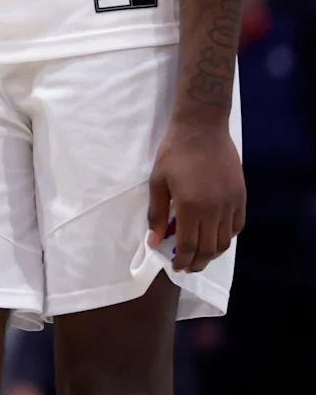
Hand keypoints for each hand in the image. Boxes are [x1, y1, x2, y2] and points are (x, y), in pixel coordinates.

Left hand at [148, 118, 244, 273]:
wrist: (202, 127)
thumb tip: (154, 241)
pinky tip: (216, 236)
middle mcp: (214, 210)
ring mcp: (230, 203)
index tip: (176, 267)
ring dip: (212, 253)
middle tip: (188, 266)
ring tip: (201, 254)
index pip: (189, 246)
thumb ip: (157, 213)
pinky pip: (237, 226)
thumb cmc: (175, 151)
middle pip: (209, 249)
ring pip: (225, 241)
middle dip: (197, 262)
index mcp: (191, 207)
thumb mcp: (158, 181)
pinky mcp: (240, 196)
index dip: (182, 261)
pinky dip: (227, 237)